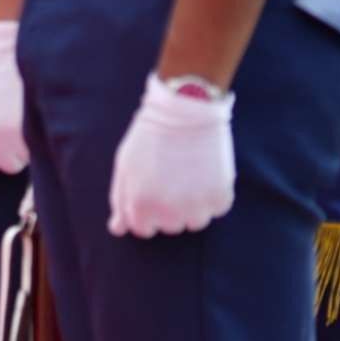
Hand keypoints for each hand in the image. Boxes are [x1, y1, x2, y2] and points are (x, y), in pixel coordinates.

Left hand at [0, 19, 28, 177]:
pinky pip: (32, 152)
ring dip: (19, 151)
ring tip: (20, 124)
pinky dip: (33, 142)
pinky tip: (30, 120)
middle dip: (3, 154)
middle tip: (8, 130)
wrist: (14, 54)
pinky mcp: (30, 138)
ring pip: (16, 163)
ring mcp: (9, 144)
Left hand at [107, 77, 236, 239]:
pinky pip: (217, 208)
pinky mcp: (221, 197)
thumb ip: (121, 201)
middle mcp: (169, 213)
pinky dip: (213, 195)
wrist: (186, 111)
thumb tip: (118, 229)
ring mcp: (197, 207)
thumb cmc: (150, 138)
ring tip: (189, 177)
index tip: (152, 190)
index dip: (146, 210)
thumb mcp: (125, 166)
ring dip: (193, 206)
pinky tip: (206, 173)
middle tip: (171, 178)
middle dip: (169, 208)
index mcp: (140, 206)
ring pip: (195, 222)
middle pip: (170, 226)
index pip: (143, 230)